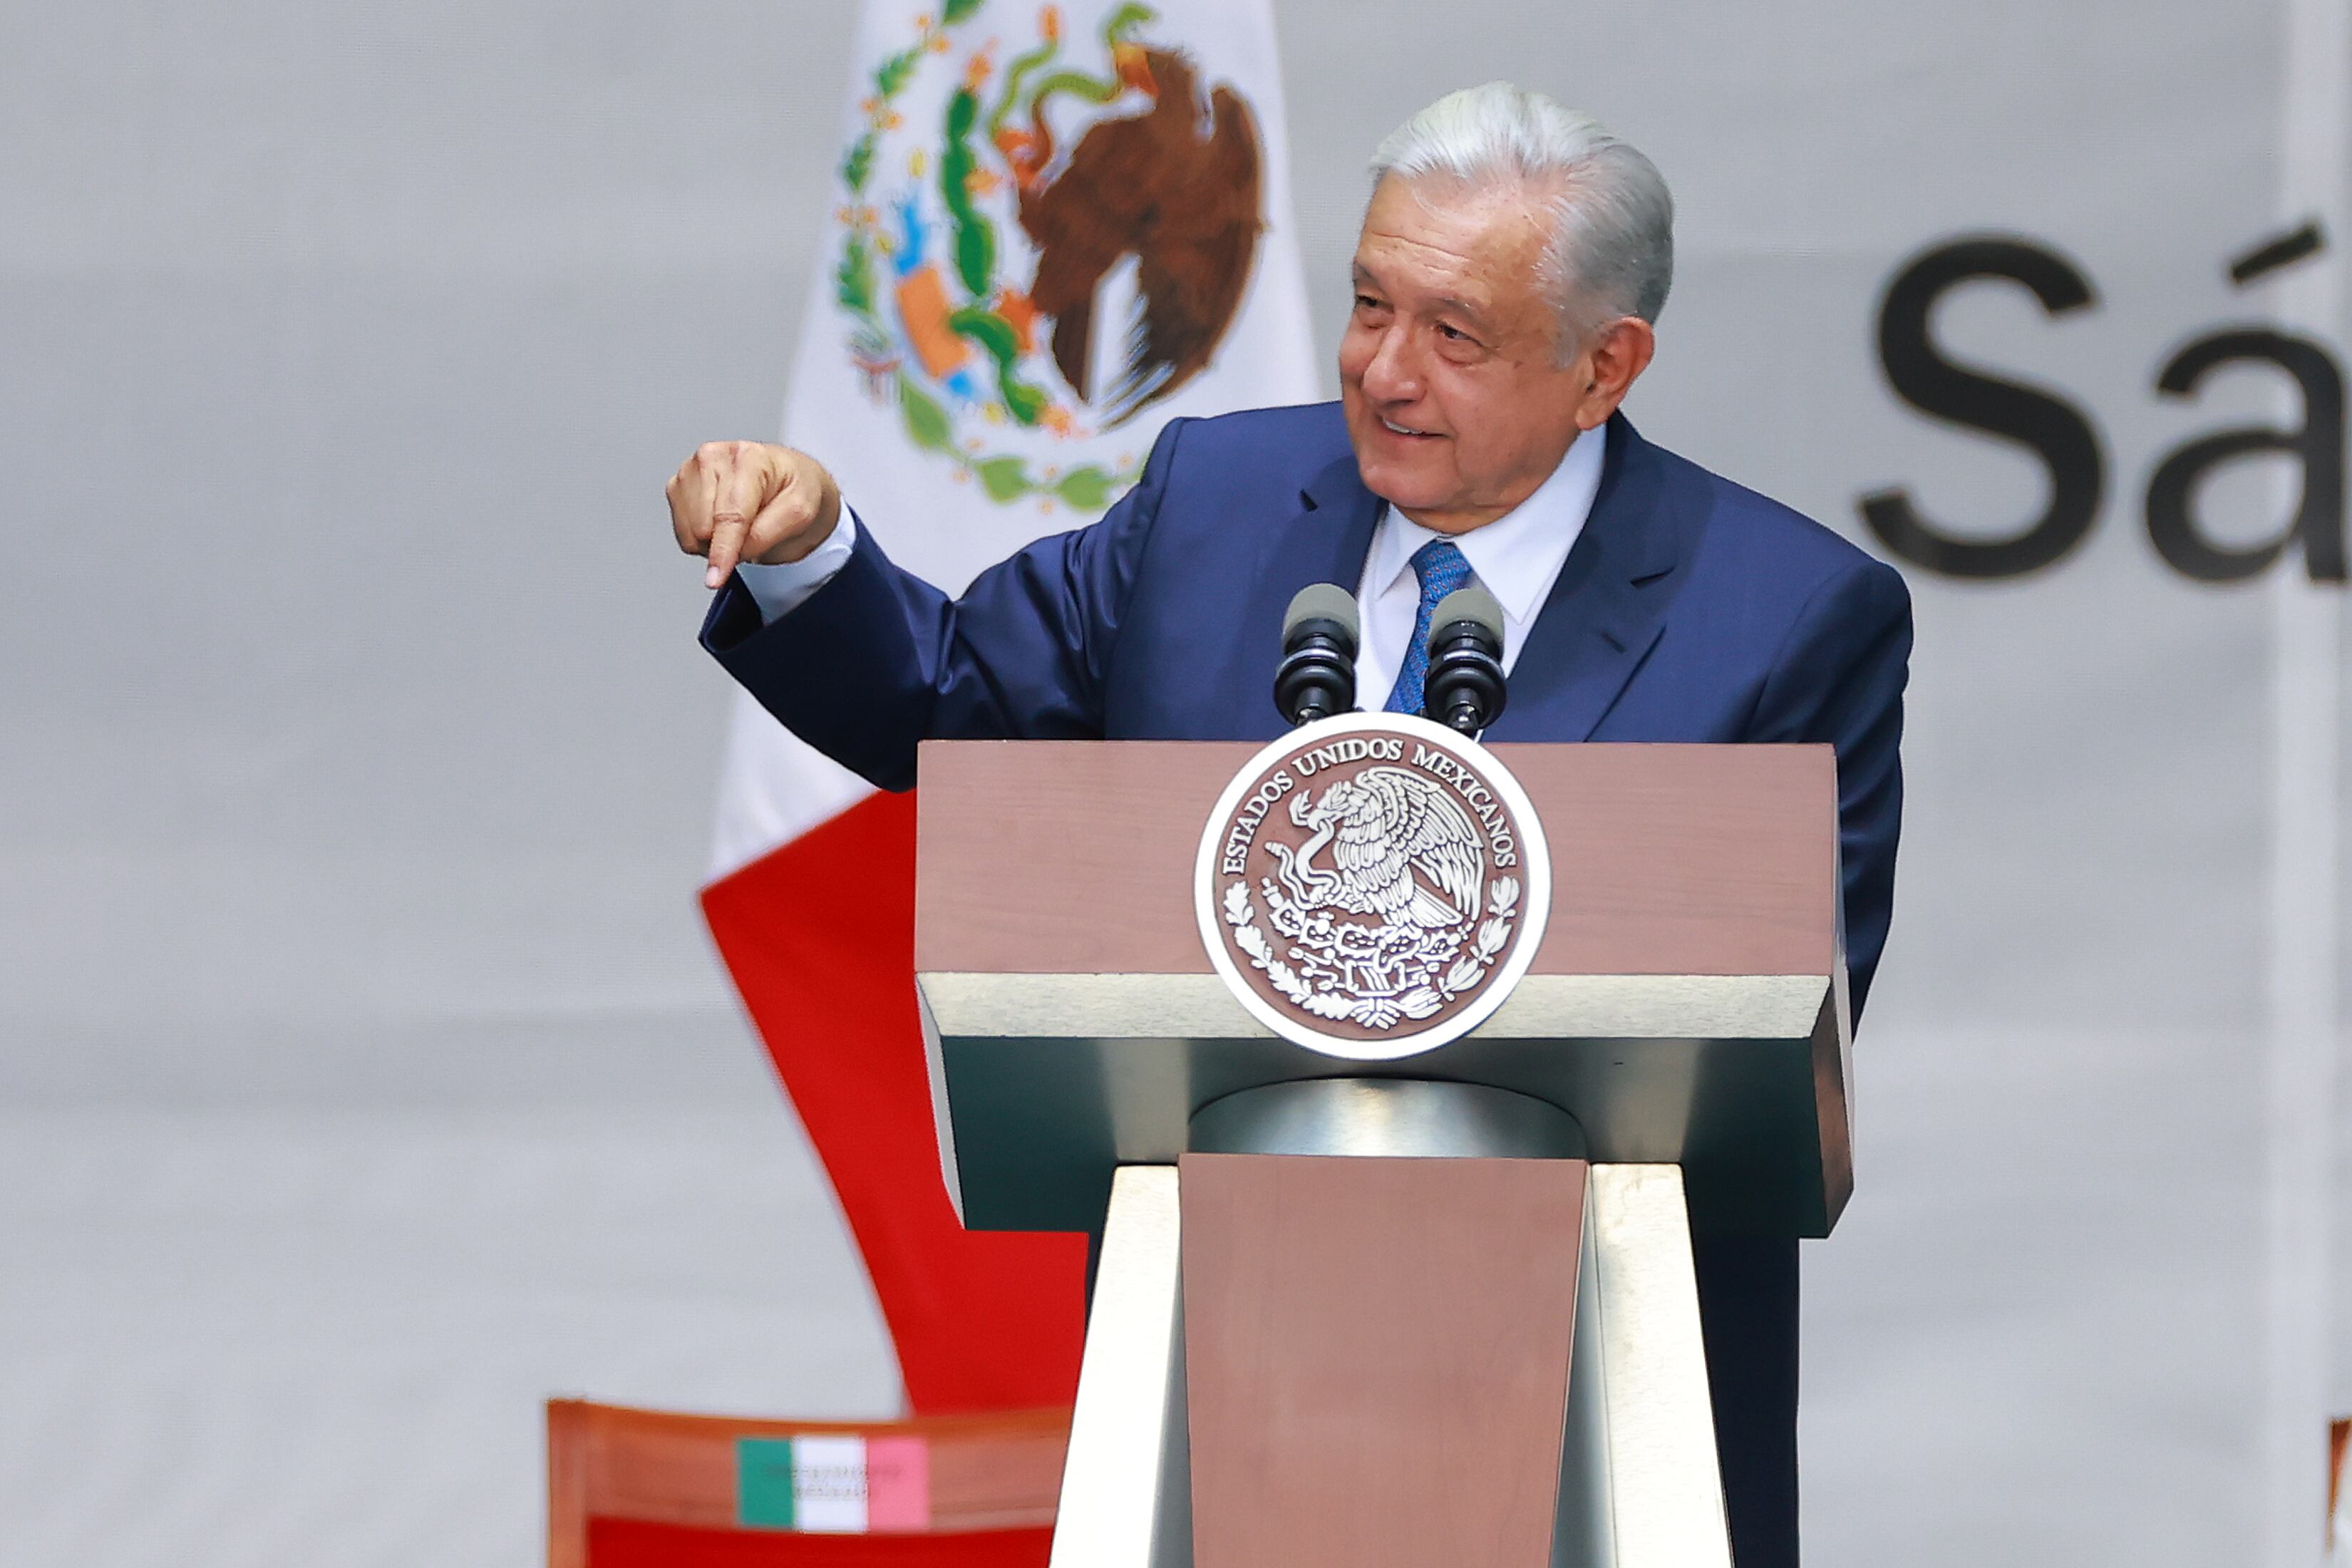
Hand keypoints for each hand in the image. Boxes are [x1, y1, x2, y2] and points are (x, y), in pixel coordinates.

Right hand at [666, 441, 842, 588]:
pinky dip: (702, 538)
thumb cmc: (793, 488)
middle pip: (704, 527)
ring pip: (690, 533)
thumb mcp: (801, 511)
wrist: (784, 478)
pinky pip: (682, 533)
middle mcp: (713, 458)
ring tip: (738, 526)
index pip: (730, 514)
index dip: (723, 550)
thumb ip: (769, 531)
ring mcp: (690, 470)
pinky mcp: (677, 485)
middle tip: (752, 532)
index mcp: (747, 458)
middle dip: (728, 544)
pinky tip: (720, 523)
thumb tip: (738, 550)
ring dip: (714, 543)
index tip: (717, 576)